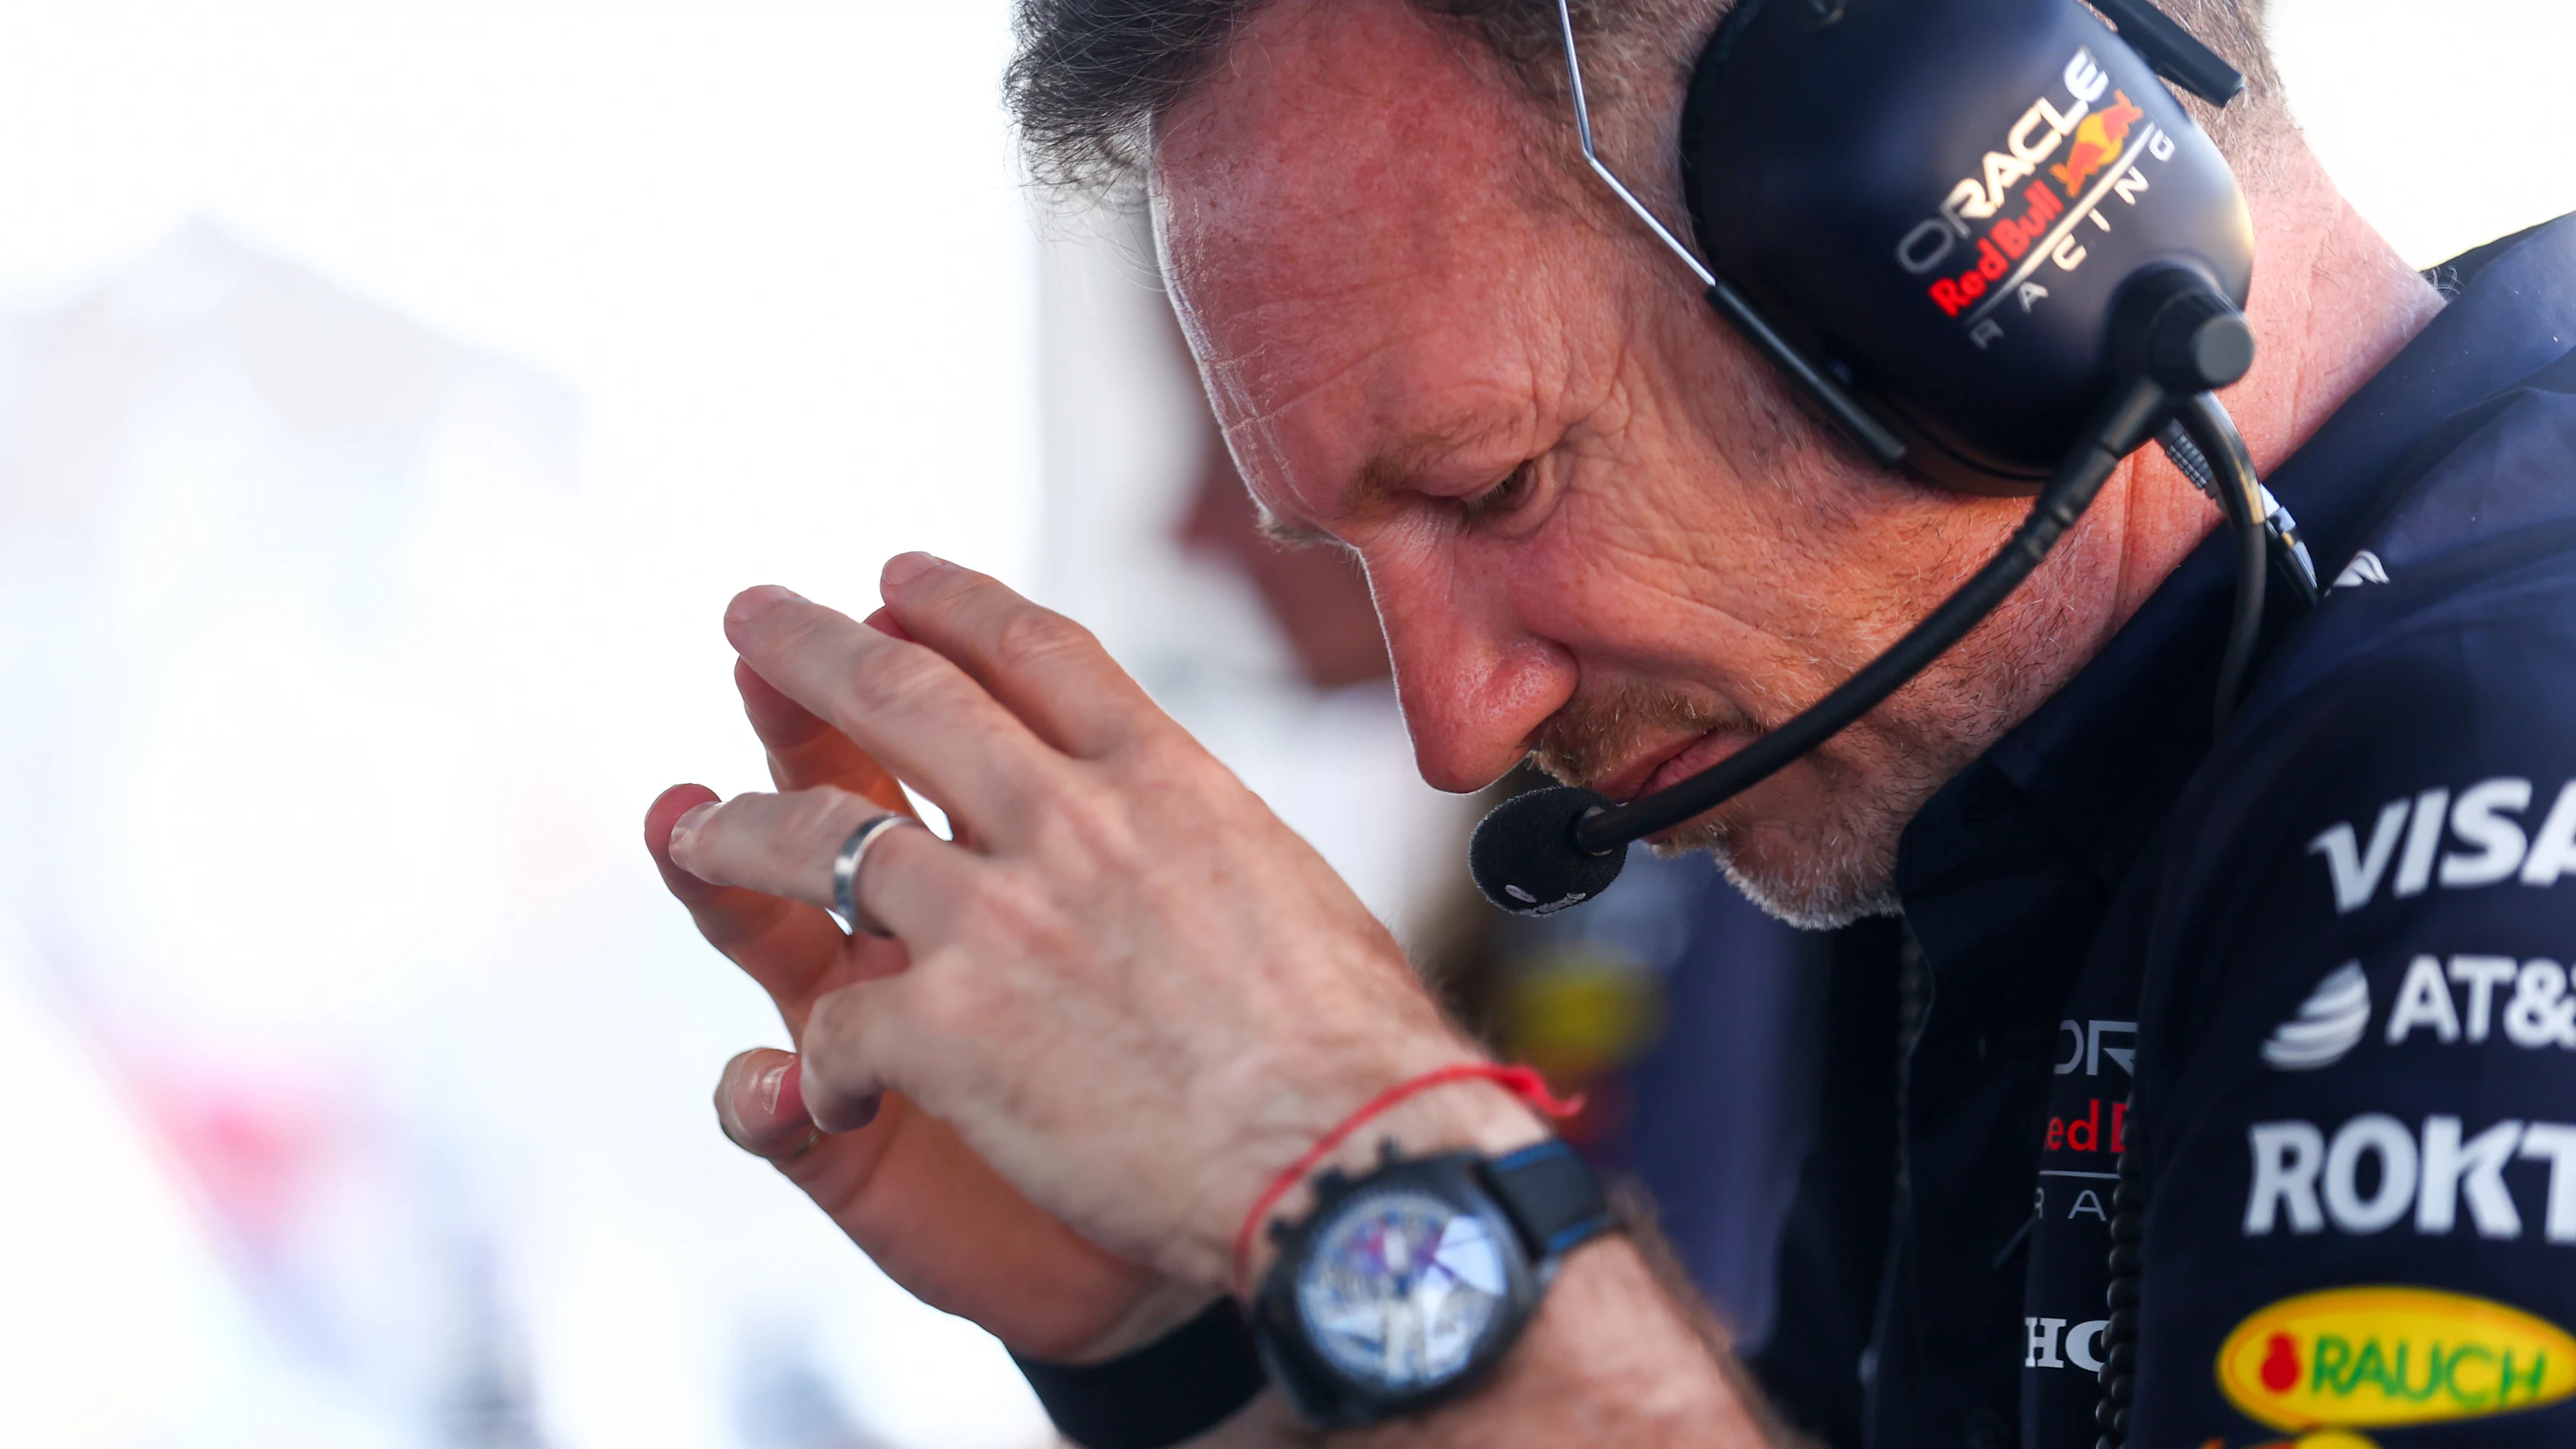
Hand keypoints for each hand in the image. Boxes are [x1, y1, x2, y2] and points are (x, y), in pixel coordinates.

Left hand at [662, 556, 1544, 1295]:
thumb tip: (1175, 819)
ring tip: (686, 827)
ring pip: (817, 839)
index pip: (1033, 651)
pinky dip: (816, 1067)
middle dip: (806, 649)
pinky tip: (820, 1093)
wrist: (1350, 1164)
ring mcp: (994, 918)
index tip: (893, 579)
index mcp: (1159, 777)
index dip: (947, 604)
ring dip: (736, 830)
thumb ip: (1197, 834)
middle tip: (746, 616)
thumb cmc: (1352, 1050)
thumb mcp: (1288, 880)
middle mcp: (1067, 820)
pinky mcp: (946, 1030)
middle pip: (901, 698)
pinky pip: (832, 1028)